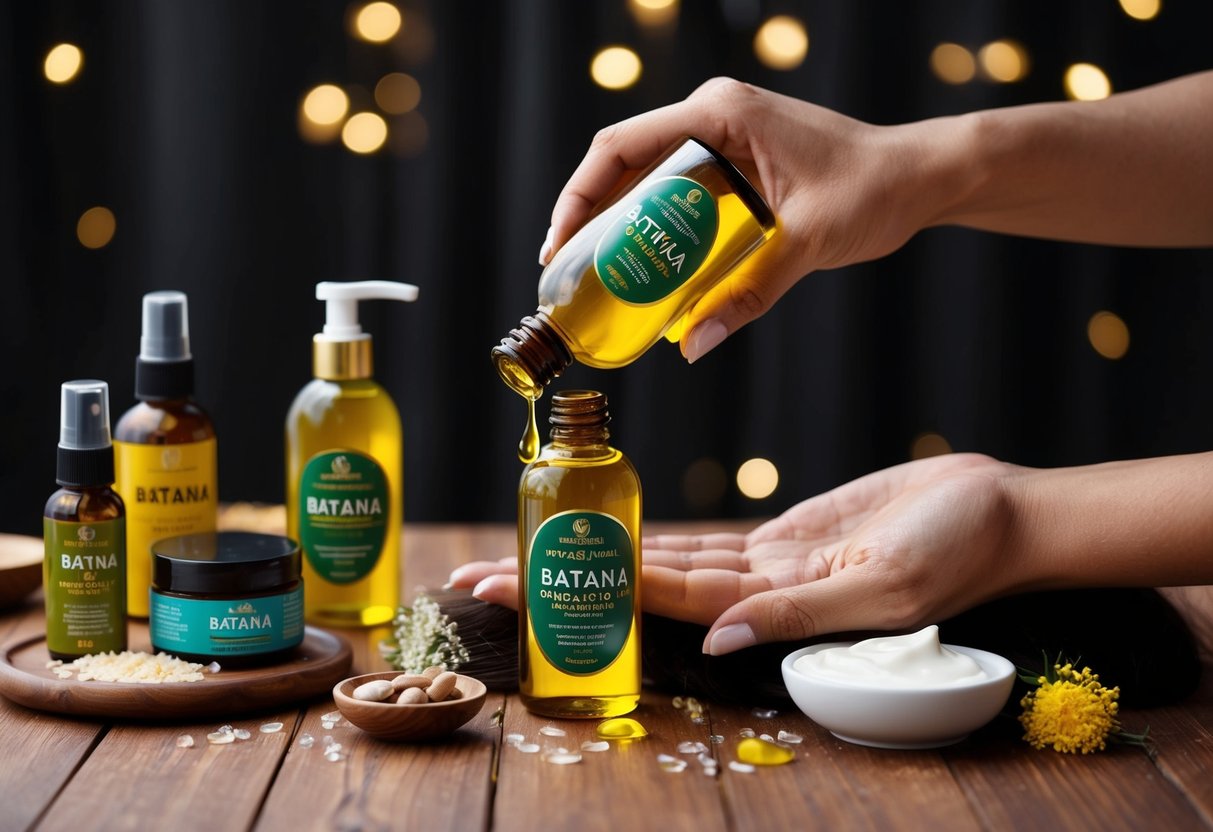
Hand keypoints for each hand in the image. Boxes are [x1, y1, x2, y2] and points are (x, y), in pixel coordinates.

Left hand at [447, 453, 1031, 654]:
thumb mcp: (887, 588)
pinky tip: (615, 529)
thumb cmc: (960, 548)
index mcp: (771, 604)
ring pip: (664, 559)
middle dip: (556, 576)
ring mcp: (766, 563)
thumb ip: (802, 613)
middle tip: (475, 576)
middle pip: (638, 581)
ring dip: (593, 553)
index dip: (579, 589)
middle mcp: (755, 590)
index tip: (508, 587)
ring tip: (523, 547)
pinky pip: (708, 539)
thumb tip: (717, 639)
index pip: (653, 598)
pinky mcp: (784, 535)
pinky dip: (659, 535)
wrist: (999, 511)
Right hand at [540, 78, 938, 361]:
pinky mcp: (738, 161)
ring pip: (649, 179)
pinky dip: (659, 227)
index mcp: (721, 113)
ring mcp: (725, 136)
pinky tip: (649, 269)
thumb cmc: (875, 189)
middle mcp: (714, 116)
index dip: (578, 196)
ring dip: (621, 224)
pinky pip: (680, 192)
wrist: (921, 177)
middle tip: (568, 272)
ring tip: (598, 276)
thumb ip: (748, 294)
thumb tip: (694, 344)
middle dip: (591, 217)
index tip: (557, 245)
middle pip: (626, 164)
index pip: (621, 146)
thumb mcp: (806, 243)